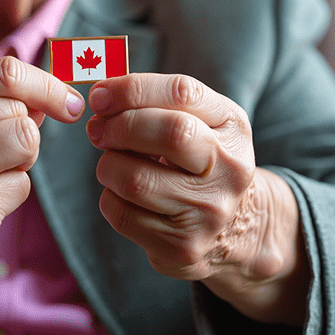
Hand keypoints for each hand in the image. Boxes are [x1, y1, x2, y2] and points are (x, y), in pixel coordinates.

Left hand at [84, 73, 258, 279]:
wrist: (236, 228)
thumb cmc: (200, 162)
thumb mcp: (200, 123)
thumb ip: (157, 102)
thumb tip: (101, 99)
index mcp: (233, 127)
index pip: (183, 93)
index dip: (132, 89)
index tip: (99, 95)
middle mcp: (229, 168)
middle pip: (170, 133)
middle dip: (119, 127)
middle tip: (98, 130)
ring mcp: (208, 211)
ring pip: (135, 180)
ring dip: (109, 166)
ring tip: (114, 164)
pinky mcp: (183, 246)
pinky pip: (122, 215)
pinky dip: (110, 198)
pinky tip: (123, 194)